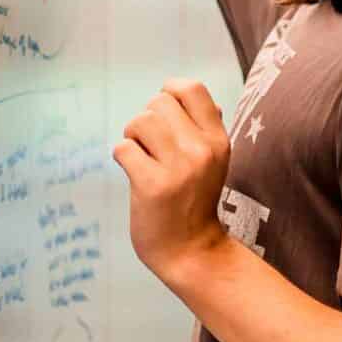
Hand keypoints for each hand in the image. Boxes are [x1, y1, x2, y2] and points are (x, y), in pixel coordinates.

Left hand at [113, 80, 231, 289]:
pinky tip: (134, 174)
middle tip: (150, 146)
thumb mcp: (214, 163)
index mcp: (218, 140)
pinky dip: (122, 158)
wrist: (192, 252)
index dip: (170, 91)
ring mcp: (178, 168)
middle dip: (147, 120)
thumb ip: (208, 129)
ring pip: (139, 122)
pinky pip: (123, 149)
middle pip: (158, 102)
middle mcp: (201, 150)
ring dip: (132, 138)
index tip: (165, 114)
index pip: (192, 89)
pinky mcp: (152, 186)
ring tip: (141, 158)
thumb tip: (200, 98)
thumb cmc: (195, 203)